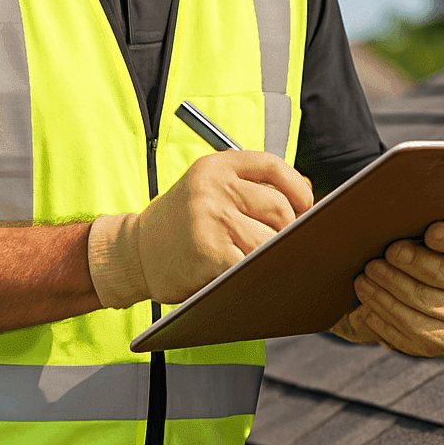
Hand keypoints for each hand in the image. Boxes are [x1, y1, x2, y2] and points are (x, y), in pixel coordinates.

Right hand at [90, 150, 312, 306]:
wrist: (135, 253)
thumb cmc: (181, 223)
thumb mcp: (209, 190)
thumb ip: (251, 187)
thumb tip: (308, 199)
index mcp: (216, 166)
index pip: (273, 166)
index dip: (299, 188)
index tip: (307, 207)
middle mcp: (213, 187)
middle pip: (279, 207)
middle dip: (288, 231)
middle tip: (284, 246)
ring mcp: (211, 219)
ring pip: (269, 240)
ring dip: (273, 256)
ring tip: (266, 264)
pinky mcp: (210, 252)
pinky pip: (252, 264)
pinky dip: (258, 274)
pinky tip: (254, 278)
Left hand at [330, 221, 443, 356]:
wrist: (425, 289)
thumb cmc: (421, 247)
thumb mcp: (430, 229)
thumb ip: (423, 220)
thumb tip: (396, 211)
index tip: (430, 232)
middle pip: (438, 276)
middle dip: (406, 265)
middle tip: (380, 256)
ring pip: (418, 306)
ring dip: (386, 292)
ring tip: (364, 278)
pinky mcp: (438, 343)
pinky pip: (407, 333)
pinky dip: (382, 318)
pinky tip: (365, 306)